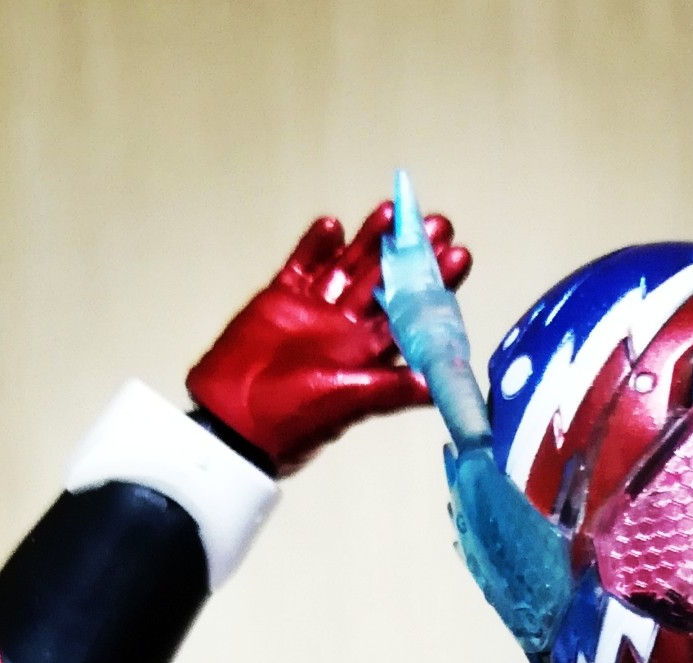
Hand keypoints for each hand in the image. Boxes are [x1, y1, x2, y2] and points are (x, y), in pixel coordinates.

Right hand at [187, 202, 470, 472]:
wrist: (234, 421)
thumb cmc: (293, 419)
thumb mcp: (348, 401)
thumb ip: (390, 389)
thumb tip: (435, 386)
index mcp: (369, 354)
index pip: (409, 313)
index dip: (434, 286)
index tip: (458, 255)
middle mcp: (347, 329)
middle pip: (384, 282)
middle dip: (408, 253)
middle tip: (437, 223)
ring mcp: (315, 311)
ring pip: (347, 267)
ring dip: (368, 240)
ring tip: (389, 210)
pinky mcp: (281, 299)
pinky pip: (302, 265)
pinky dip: (315, 246)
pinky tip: (332, 226)